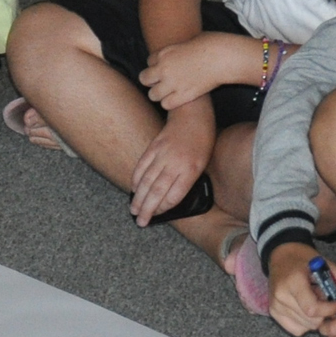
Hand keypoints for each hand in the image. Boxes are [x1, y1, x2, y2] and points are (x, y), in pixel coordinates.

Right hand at [128, 109, 214, 223]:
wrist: (192, 114)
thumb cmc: (202, 140)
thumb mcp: (202, 164)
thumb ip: (188, 181)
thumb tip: (171, 197)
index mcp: (190, 170)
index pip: (174, 195)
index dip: (164, 208)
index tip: (159, 215)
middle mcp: (175, 163)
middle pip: (157, 191)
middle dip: (147, 209)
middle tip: (141, 222)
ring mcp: (162, 154)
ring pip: (146, 181)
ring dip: (139, 198)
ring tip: (134, 211)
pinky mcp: (154, 147)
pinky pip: (142, 166)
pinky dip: (136, 179)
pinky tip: (133, 189)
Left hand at [139, 34, 256, 111]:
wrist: (224, 57)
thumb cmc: (212, 44)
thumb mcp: (189, 40)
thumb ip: (178, 49)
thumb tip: (178, 53)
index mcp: (165, 53)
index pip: (149, 61)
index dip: (157, 64)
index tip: (166, 67)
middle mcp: (165, 68)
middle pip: (144, 78)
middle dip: (152, 80)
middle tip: (162, 82)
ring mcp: (173, 83)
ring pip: (153, 95)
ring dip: (159, 94)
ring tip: (169, 92)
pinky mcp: (184, 95)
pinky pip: (166, 104)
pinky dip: (170, 103)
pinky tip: (178, 99)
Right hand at [268, 244, 335, 336]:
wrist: (281, 255)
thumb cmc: (303, 259)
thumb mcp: (325, 263)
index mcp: (294, 282)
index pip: (312, 309)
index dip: (329, 310)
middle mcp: (281, 295)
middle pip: (310, 320)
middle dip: (325, 315)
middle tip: (327, 301)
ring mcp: (276, 305)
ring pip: (305, 326)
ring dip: (316, 319)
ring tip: (315, 302)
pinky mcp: (273, 312)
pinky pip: (296, 329)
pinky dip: (305, 324)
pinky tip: (307, 310)